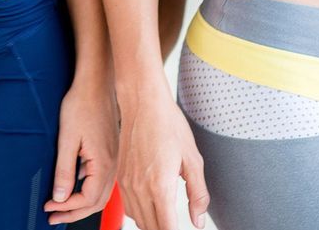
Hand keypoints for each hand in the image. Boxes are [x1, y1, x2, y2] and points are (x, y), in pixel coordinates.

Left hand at [45, 76, 116, 223]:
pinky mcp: (110, 152)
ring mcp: (114, 159)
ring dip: (80, 203)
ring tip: (61, 207)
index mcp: (104, 164)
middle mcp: (113, 166)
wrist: (96, 83)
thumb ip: (64, 171)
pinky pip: (101, 180)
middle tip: (53, 216)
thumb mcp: (67, 139)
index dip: (67, 207)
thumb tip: (60, 197)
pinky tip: (73, 185)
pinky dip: (87, 189)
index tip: (49, 207)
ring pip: (100, 193)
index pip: (87, 200)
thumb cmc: (81, 106)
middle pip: (96, 202)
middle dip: (74, 212)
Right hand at [113, 86, 208, 229]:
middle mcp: (139, 187)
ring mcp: (126, 182)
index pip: (166, 228)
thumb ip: (198, 194)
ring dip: (152, 225)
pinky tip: (151, 207)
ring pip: (137, 220)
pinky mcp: (120, 176)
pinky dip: (139, 214)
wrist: (142, 102)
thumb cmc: (168, 124)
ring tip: (165, 221)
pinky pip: (128, 207)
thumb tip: (197, 220)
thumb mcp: (193, 159)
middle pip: (151, 228)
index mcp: (160, 186)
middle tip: (176, 226)